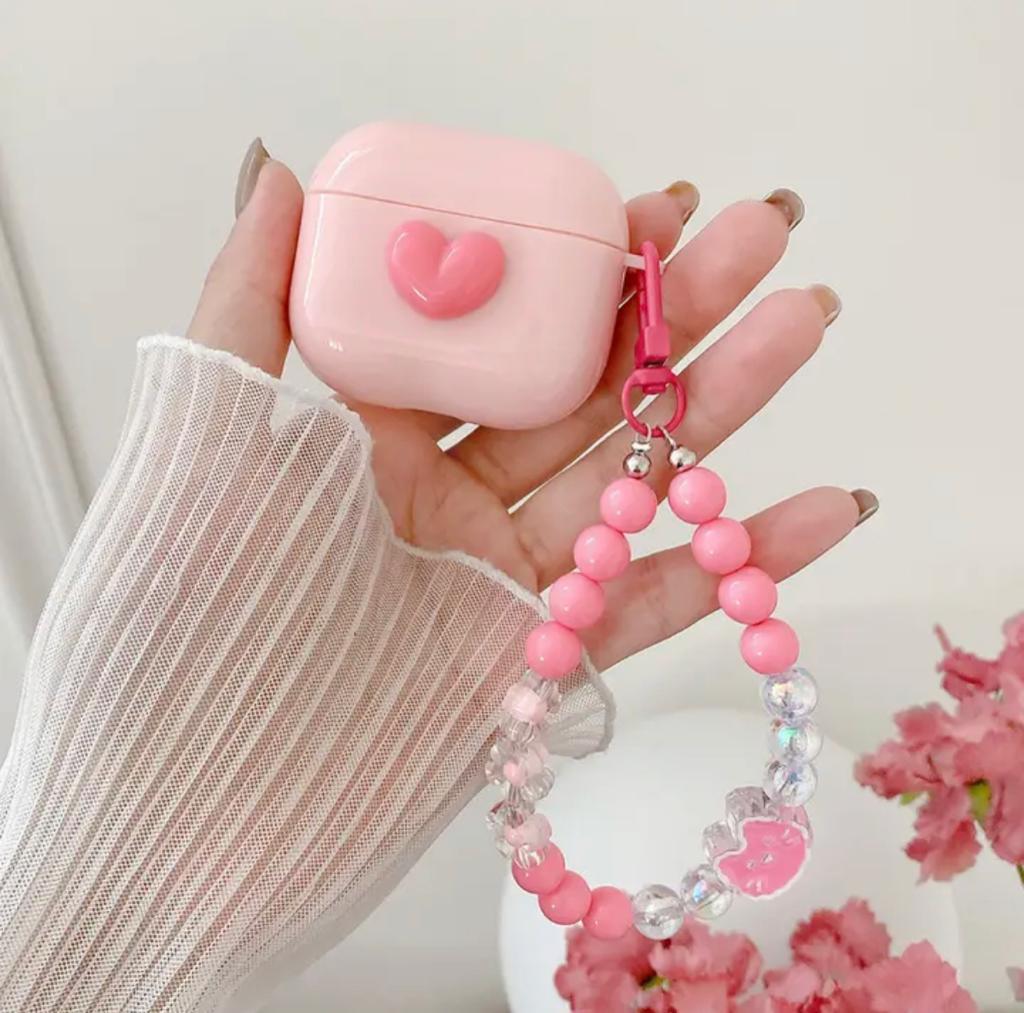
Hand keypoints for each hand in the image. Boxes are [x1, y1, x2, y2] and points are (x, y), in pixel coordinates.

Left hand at [189, 139, 874, 672]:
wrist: (193, 796)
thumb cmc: (185, 606)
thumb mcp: (210, 430)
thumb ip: (250, 299)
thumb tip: (284, 173)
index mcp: (376, 430)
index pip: (500, 328)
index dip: (580, 267)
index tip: (654, 209)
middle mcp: (446, 494)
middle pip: (583, 393)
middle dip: (677, 317)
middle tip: (763, 245)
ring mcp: (498, 575)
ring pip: (631, 480)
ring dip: (724, 407)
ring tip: (803, 324)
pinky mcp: (537, 657)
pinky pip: (650, 603)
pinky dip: (740, 564)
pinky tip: (825, 507)